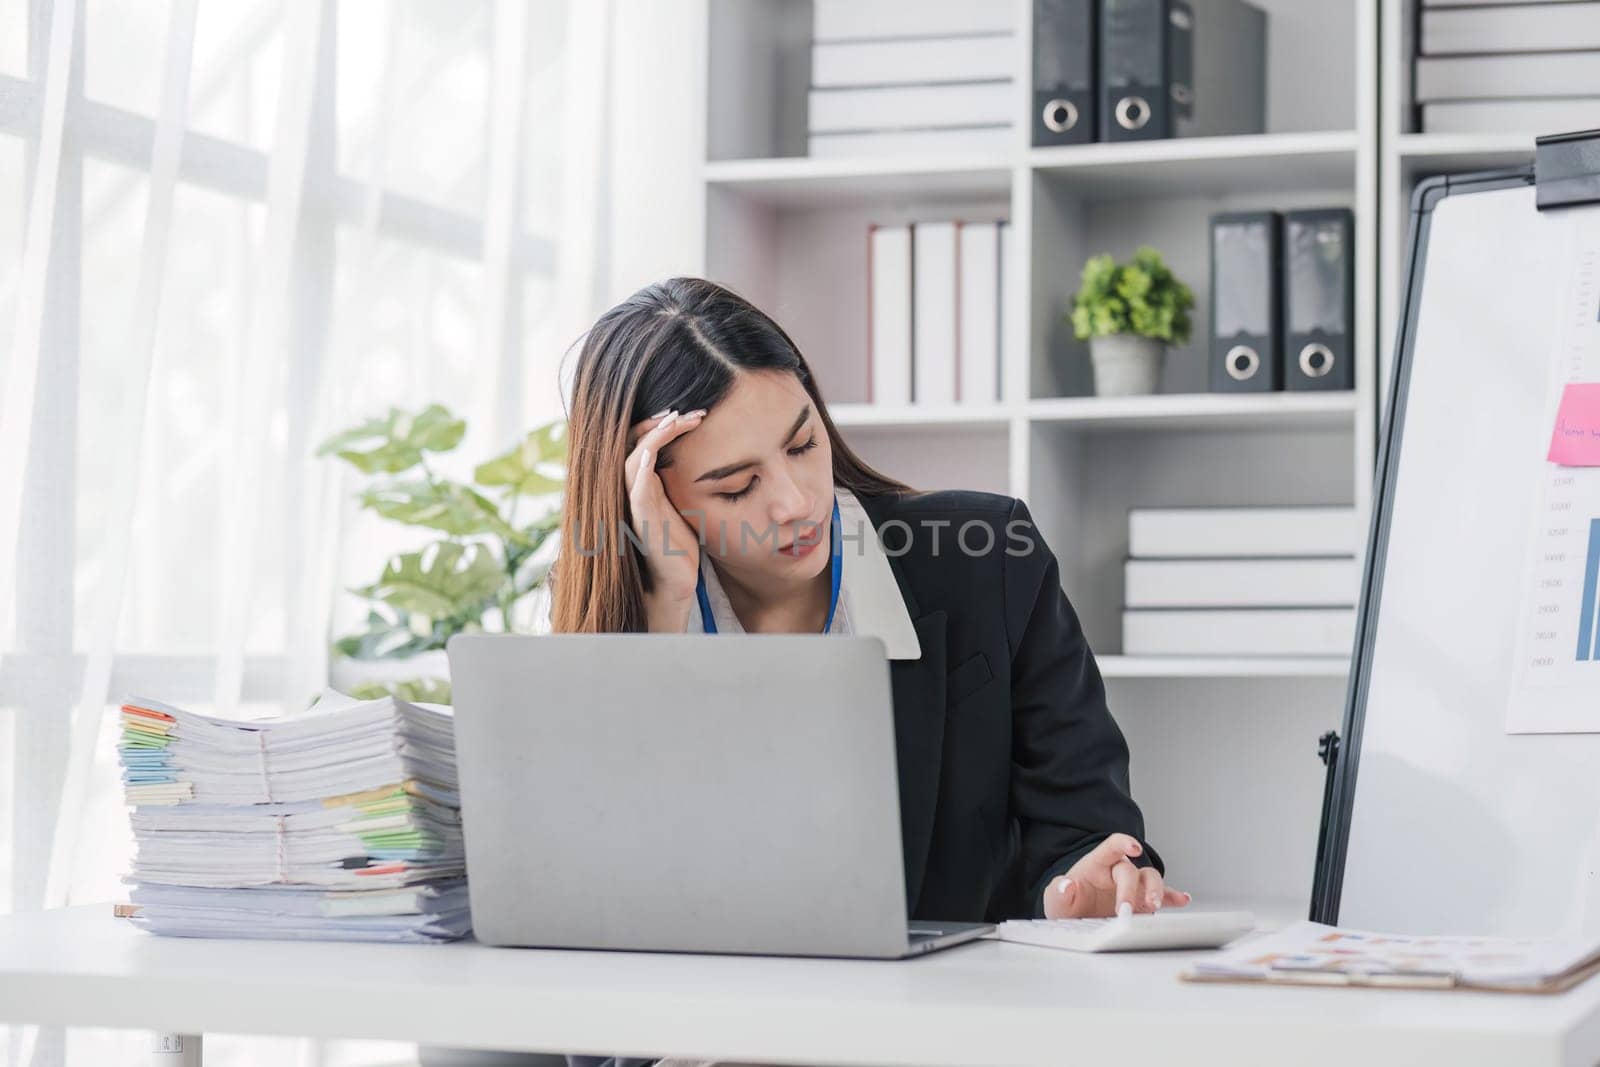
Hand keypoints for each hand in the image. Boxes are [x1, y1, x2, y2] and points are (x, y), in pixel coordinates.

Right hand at [625, 409, 705, 617]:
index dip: (662, 423)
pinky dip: (642, 467)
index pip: (644, 441)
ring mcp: (635, 505)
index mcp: (646, 483)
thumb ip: (686, 480)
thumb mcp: (686, 504)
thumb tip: (712, 455)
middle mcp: (635, 490)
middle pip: (633, 443)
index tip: (693, 413)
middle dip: (660, 423)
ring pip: (632, 460)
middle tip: (692, 412)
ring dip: (653, 438)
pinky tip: (654, 451)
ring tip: (676, 422)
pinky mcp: (641, 521)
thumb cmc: (681, 544)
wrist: (677, 582)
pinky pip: (635, 489)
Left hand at [1042, 833, 1190, 917]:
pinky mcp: (1143, 903)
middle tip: (1124, 910)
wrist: (1076, 921)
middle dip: (1130, 890)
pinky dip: (1173, 898)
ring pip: (1151, 880)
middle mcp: (1118, 871)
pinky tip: (1182, 900)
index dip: (1123, 844)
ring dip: (1156, 891)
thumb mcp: (1056, 901)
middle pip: (1131, 871)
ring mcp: (1133, 887)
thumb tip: (1066, 885)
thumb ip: (1058, 893)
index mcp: (1098, 864)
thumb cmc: (1068, 904)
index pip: (1112, 846)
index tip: (1133, 848)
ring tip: (1154, 905)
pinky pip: (1163, 897)